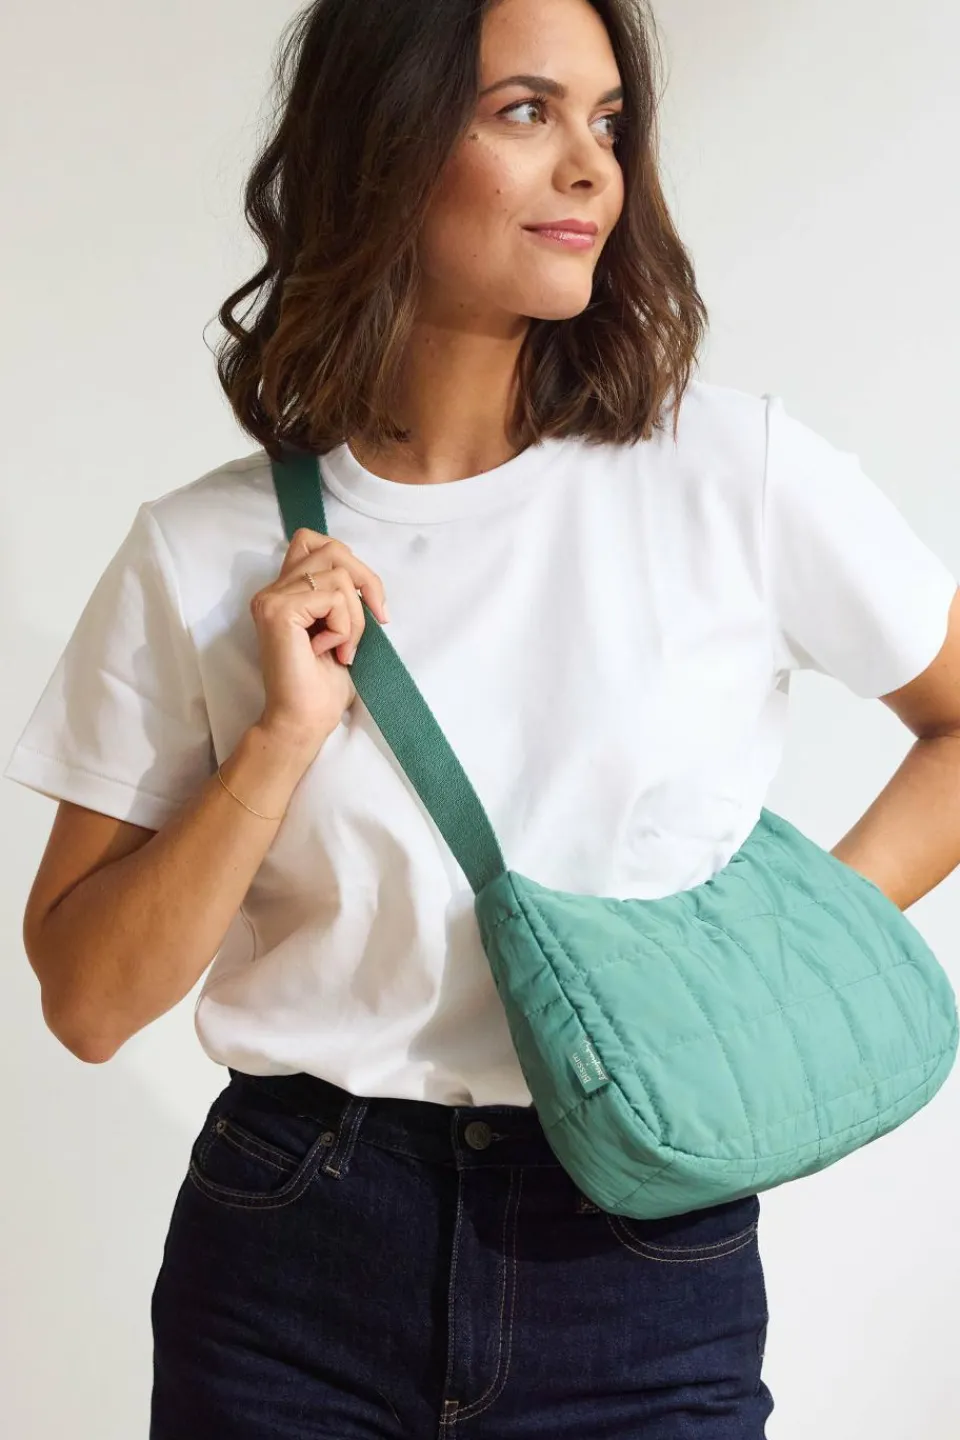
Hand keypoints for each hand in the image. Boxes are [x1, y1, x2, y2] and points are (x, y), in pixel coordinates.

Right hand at [250, 528, 388, 761]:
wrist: (303, 722)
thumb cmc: (323, 686)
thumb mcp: (341, 628)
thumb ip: (339, 595)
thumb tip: (364, 577)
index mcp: (284, 591)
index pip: (314, 541)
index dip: (351, 563)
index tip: (370, 605)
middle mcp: (271, 590)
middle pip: (333, 549)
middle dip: (366, 584)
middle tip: (374, 624)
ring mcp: (271, 599)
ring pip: (339, 574)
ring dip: (355, 617)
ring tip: (344, 648)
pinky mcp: (279, 611)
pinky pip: (333, 597)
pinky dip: (344, 627)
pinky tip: (329, 651)